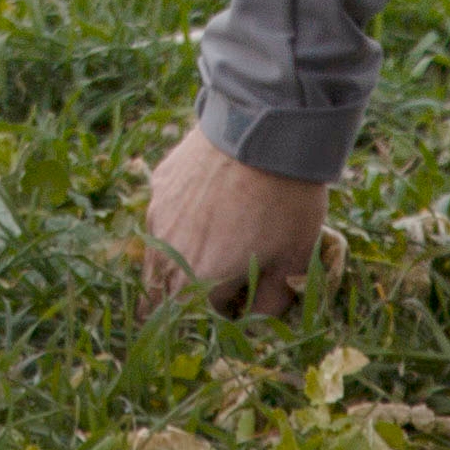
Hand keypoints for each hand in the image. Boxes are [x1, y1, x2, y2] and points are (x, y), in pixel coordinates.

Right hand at [142, 127, 328, 315]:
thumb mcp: (294, 260)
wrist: (265, 130)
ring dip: (173, 268)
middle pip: (163, 296)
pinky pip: (161, 219)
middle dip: (184, 302)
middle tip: (213, 290)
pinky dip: (175, 227)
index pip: (200, 319)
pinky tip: (203, 210)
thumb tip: (259, 317)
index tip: (244, 302)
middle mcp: (170, 252)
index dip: (223, 316)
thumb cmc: (285, 201)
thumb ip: (273, 301)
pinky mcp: (160, 185)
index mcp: (202, 280)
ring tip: (206, 253)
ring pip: (155, 259)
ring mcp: (159, 215)